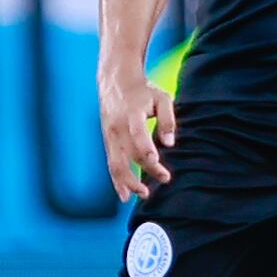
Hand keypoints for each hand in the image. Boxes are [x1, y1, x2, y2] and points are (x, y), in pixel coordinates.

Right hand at [99, 71, 176, 202]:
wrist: (115, 80)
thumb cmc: (143, 90)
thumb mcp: (162, 98)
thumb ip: (168, 119)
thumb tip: (169, 143)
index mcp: (131, 115)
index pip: (138, 137)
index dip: (147, 153)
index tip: (158, 166)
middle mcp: (117, 127)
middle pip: (128, 156)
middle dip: (143, 172)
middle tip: (161, 182)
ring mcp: (109, 135)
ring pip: (115, 164)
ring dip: (127, 183)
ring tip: (141, 196)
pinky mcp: (107, 141)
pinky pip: (111, 163)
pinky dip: (116, 180)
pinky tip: (124, 195)